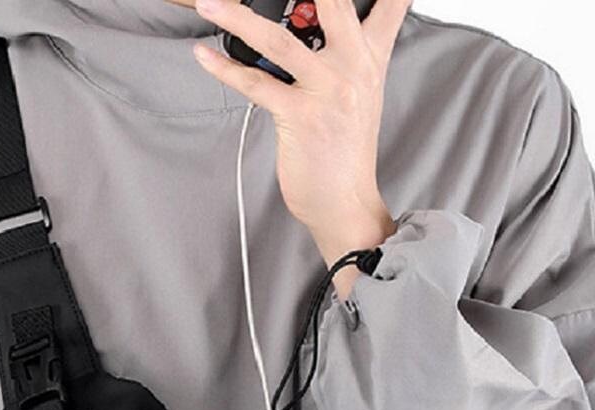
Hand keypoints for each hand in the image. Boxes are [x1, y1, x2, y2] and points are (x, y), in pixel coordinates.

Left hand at [194, 0, 408, 296]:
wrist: (346, 203)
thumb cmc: (345, 153)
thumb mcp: (361, 95)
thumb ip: (347, 55)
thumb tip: (313, 24)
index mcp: (372, 59)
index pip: (389, 5)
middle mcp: (353, 69)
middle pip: (334, 2)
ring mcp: (326, 92)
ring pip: (280, 40)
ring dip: (238, 18)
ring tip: (210, 4)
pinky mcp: (299, 117)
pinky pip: (255, 84)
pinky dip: (225, 69)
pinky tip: (205, 56)